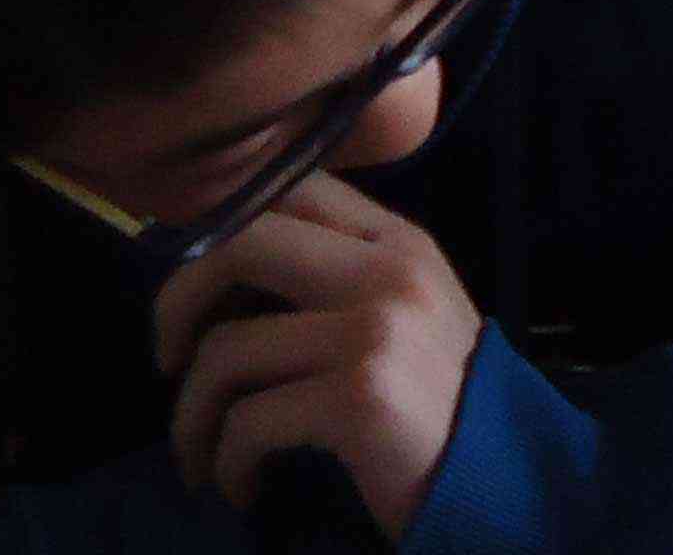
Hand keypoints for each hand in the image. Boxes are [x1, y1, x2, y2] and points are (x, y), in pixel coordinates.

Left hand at [156, 173, 480, 541]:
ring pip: (227, 350)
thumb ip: (341, 274)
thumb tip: (224, 271)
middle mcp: (386, 269)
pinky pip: (247, 422)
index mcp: (395, 240)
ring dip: (191, 415)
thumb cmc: (442, 402)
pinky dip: (226, 463)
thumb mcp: (407, 310)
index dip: (215, 230)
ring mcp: (374, 330)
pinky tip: (242, 485)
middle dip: (177, 302)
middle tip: (168, 357)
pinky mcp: (359, 397)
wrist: (504, 478)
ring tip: (200, 452)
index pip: (287, 187)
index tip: (195, 291)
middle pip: (241, 242)